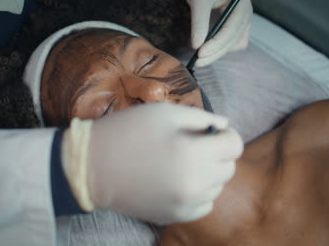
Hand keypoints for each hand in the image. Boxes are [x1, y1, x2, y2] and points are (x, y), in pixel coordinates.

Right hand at [62, 103, 242, 224]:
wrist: (92, 165)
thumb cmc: (127, 132)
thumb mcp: (165, 112)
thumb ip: (202, 117)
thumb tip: (224, 125)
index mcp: (195, 153)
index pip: (235, 145)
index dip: (224, 134)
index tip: (209, 132)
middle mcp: (195, 183)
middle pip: (228, 167)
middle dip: (216, 153)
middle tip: (191, 144)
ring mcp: (185, 204)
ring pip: (216, 186)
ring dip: (206, 172)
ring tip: (180, 161)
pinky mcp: (174, 216)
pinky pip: (203, 204)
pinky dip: (197, 191)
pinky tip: (176, 179)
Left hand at [181, 0, 252, 66]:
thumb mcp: (198, 0)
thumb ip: (199, 23)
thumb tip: (196, 46)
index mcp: (240, 5)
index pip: (230, 30)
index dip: (215, 44)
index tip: (200, 54)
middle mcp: (246, 13)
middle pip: (233, 41)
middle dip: (215, 52)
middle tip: (197, 62)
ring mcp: (243, 21)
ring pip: (235, 45)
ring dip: (219, 52)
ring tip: (200, 57)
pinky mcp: (237, 26)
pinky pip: (234, 43)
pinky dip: (222, 48)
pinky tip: (209, 50)